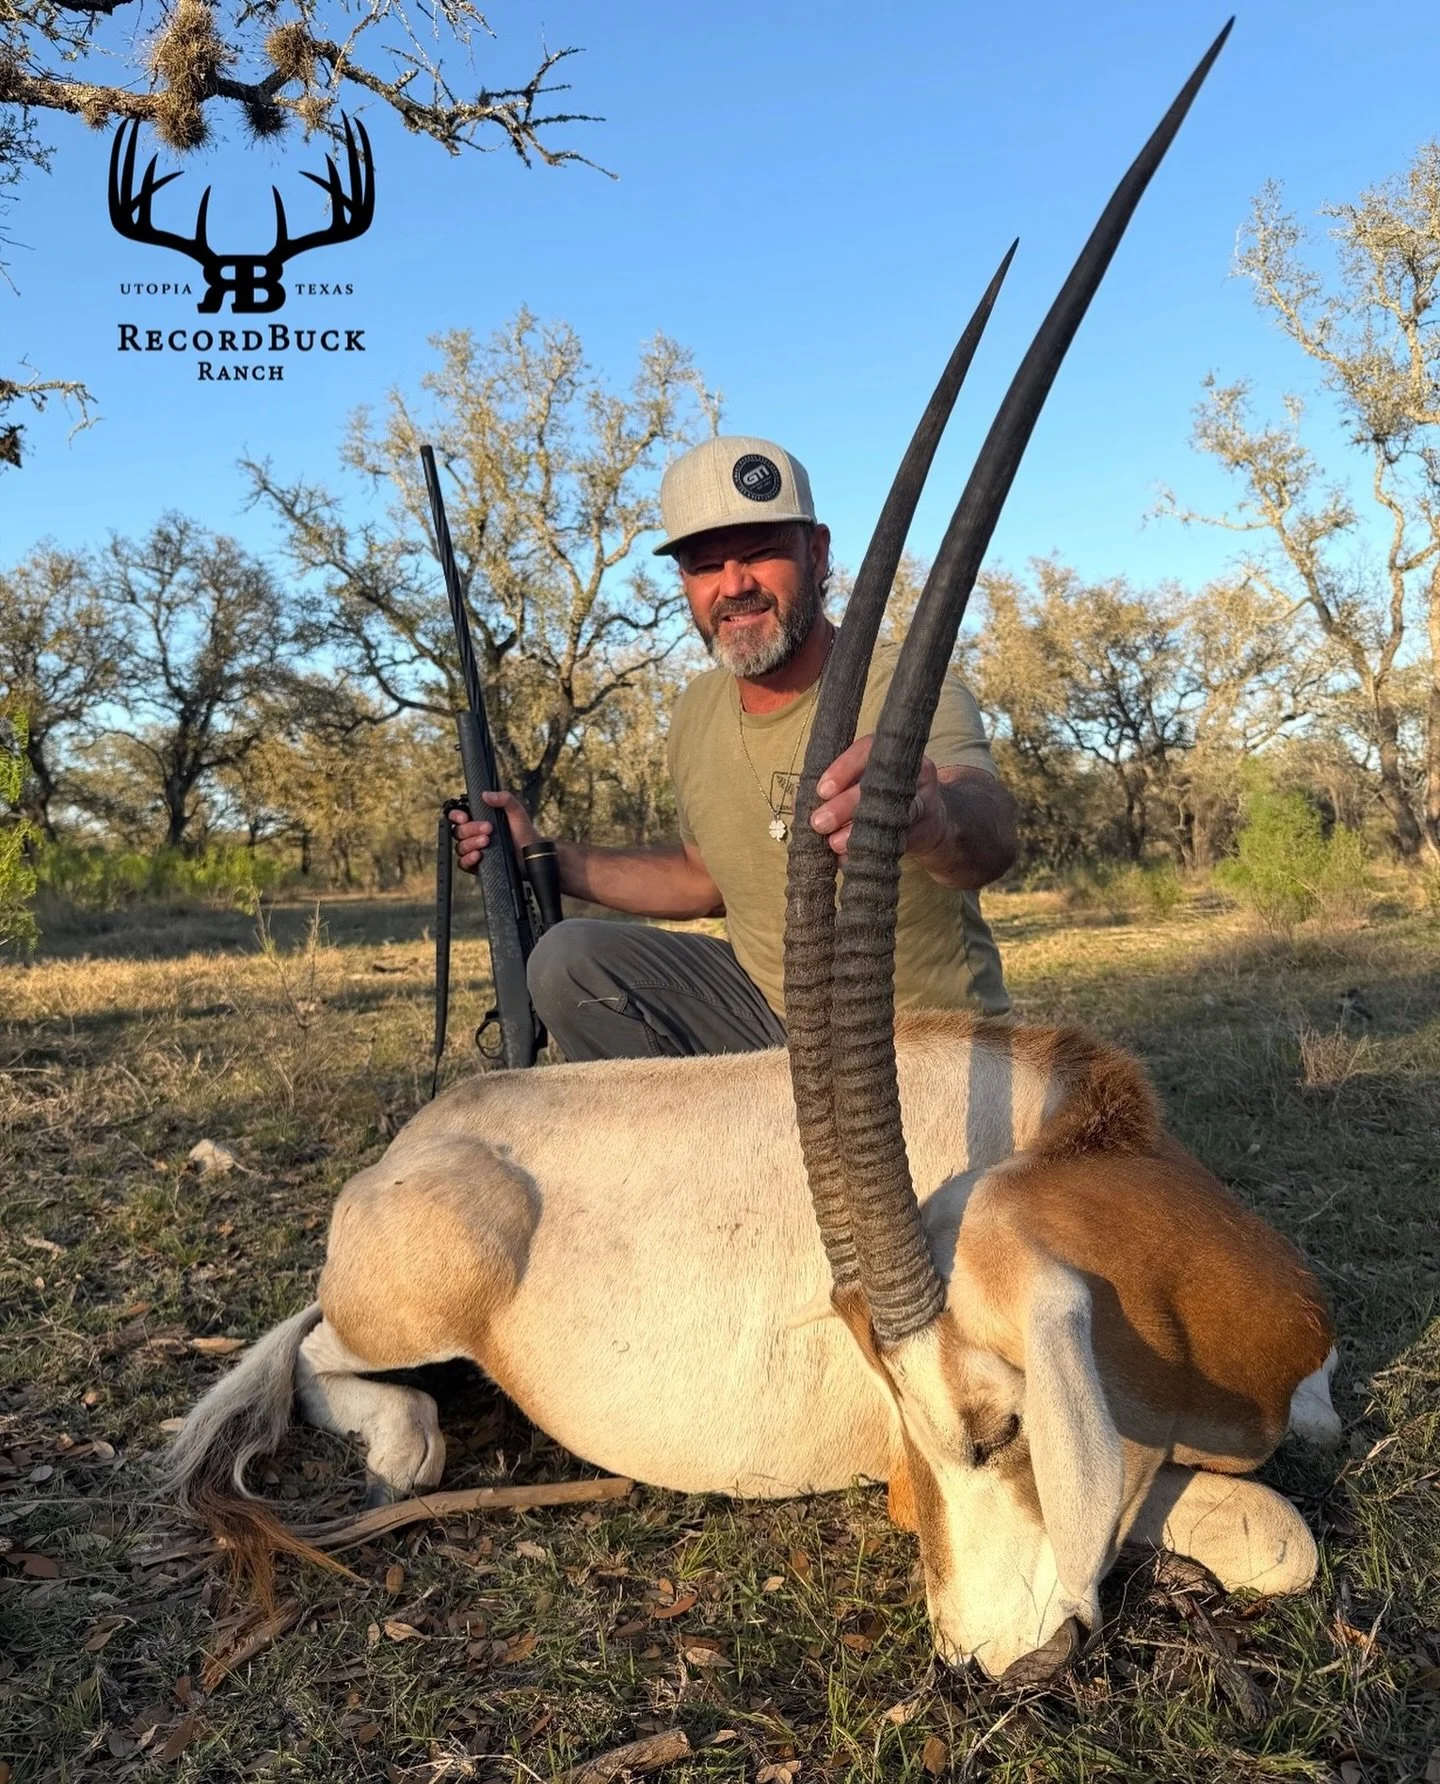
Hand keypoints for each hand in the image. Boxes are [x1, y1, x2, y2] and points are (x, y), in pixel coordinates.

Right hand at [448, 790, 539, 874]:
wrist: (531, 855)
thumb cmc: (524, 833)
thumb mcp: (516, 812)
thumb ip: (504, 799)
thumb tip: (486, 795)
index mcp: (478, 820)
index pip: (458, 816)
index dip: (456, 816)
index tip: (465, 817)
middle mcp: (473, 835)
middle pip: (459, 831)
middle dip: (471, 829)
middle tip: (489, 828)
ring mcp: (474, 850)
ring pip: (460, 847)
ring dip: (471, 843)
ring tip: (487, 840)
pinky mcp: (476, 866)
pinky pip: (463, 863)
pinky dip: (468, 859)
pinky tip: (478, 855)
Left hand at [810, 734, 947, 862]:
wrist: (928, 821)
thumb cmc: (880, 796)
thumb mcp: (859, 783)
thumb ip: (831, 790)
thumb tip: (798, 805)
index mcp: (887, 751)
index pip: (865, 751)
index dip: (842, 769)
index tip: (821, 790)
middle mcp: (909, 769)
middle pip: (876, 784)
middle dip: (844, 805)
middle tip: (819, 823)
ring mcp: (922, 797)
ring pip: (888, 813)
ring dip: (857, 831)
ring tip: (833, 844)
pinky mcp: (926, 826)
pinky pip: (897, 839)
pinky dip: (872, 849)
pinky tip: (851, 858)